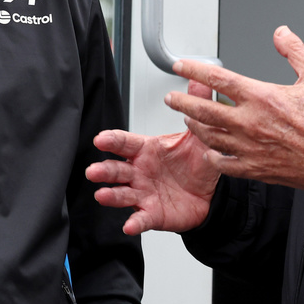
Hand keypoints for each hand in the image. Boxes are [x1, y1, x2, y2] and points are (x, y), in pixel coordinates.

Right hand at [87, 80, 221, 235]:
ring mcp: (143, 193)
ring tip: (102, 195)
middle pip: (117, 169)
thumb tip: (199, 77)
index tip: (100, 139)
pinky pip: (141, 218)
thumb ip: (197, 104)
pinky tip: (129, 225)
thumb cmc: (196, 163)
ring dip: (110, 195)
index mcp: (146, 150)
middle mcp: (139, 171)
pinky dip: (134, 222)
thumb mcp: (198, 134)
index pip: (125, 143)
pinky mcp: (152, 213)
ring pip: (122, 194)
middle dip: (104, 170)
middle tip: (93, 171)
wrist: (211, 194)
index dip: (112, 141)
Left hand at [167, 26, 303, 194]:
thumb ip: (294, 51)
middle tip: (171, 97)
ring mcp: (249, 148)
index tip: (181, 66)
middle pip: (203, 110)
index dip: (194, 70)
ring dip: (194, 125)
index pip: (217, 79)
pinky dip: (212, 155)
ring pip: (209, 136)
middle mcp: (250, 123)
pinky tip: (209, 150)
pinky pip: (223, 163)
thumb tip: (280, 33)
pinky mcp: (254, 169)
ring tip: (188, 119)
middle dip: (182, 102)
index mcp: (261, 97)